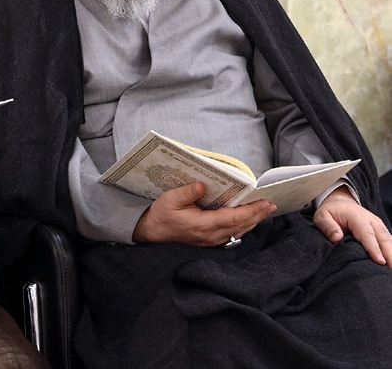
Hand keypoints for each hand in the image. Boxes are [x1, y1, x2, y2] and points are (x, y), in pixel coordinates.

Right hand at [133, 182, 274, 245]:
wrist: (153, 232)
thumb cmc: (161, 215)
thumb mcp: (169, 199)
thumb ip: (186, 192)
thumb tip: (202, 184)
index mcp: (203, 225)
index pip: (234, 218)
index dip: (251, 210)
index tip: (265, 203)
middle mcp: (211, 235)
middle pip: (241, 225)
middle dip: (258, 215)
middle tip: (272, 204)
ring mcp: (211, 240)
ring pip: (239, 231)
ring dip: (253, 221)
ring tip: (265, 210)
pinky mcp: (210, 240)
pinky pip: (233, 234)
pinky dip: (244, 225)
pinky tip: (249, 219)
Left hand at [313, 186, 391, 266]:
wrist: (340, 203)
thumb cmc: (331, 213)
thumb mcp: (322, 217)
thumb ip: (328, 227)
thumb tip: (336, 238)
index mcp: (357, 217)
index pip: (367, 235)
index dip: (374, 248)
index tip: (380, 261)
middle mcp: (372, 221)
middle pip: (383, 239)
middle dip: (389, 254)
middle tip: (390, 269)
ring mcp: (378, 226)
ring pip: (389, 241)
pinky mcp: (381, 231)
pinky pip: (389, 241)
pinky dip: (391, 251)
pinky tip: (391, 263)